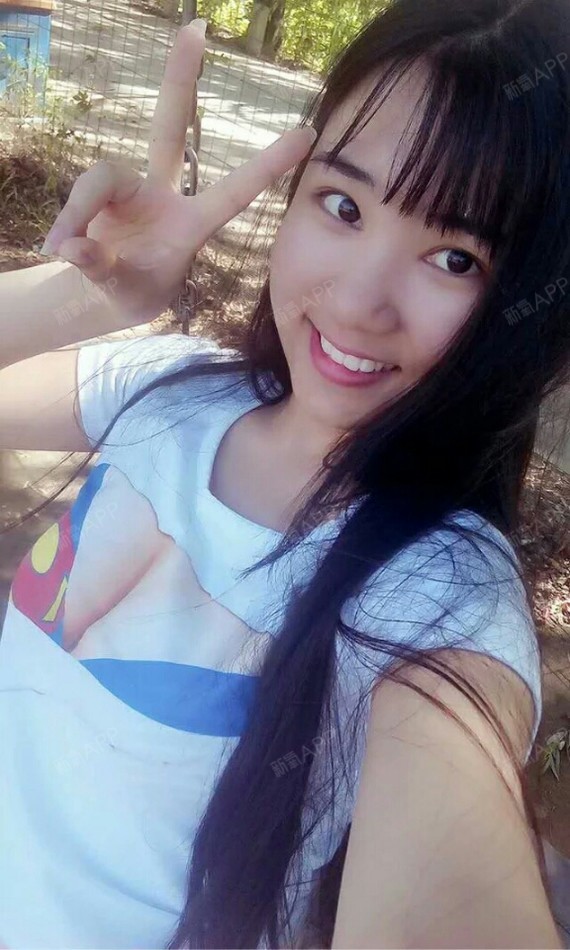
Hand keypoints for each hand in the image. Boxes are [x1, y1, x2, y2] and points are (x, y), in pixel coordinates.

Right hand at [40, 19, 315, 327]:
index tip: (307, 135)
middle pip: (170, 126)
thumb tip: (73, 245)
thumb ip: (102, 270)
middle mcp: (164, 195)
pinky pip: (81, 194)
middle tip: (197, 25)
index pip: (233, 194)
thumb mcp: (125, 293)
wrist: (107, 292)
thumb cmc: (132, 293)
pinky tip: (58, 247)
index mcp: (190, 228)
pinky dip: (68, 221)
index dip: (267, 166)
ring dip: (80, 211)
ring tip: (65, 250)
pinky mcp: (103, 191)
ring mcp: (133, 188)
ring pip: (103, 177)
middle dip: (181, 79)